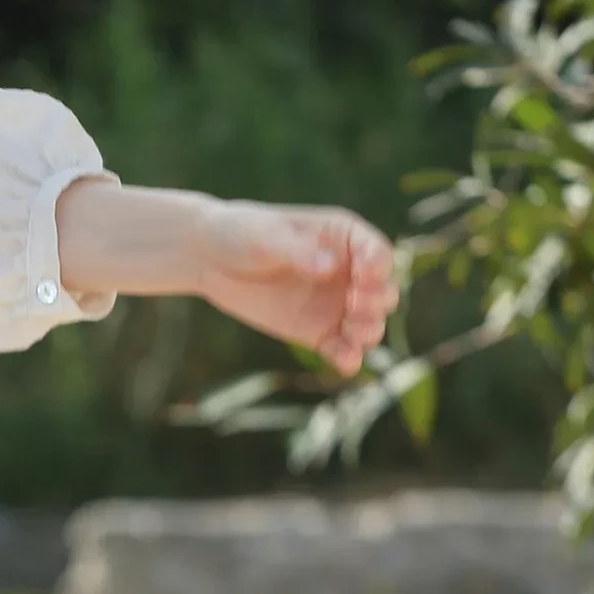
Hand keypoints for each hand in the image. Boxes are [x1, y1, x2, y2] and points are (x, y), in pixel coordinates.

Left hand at [192, 198, 400, 376]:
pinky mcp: (319, 332)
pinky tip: (343, 361)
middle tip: (355, 304)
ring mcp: (336, 305)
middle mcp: (349, 273)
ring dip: (369, 331)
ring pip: (370, 324)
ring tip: (353, 332)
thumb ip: (296, 250)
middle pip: (384, 291)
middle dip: (378, 301)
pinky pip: (343, 350)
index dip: (378, 267)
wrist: (209, 257)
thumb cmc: (240, 232)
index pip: (378, 253)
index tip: (362, 276)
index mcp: (344, 238)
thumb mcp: (265, 236)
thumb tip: (330, 267)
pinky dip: (348, 358)